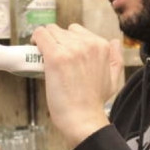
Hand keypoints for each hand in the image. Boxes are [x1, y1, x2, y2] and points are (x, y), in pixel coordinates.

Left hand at [32, 23, 123, 145]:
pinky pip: (40, 35)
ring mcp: (71, 49)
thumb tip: (114, 41)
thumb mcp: (114, 78)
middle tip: (52, 58)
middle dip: (55, 42)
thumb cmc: (94, 103)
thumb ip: (115, 57)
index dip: (66, 41)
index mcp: (102, 46)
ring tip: (43, 56)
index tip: (62, 52)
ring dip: (44, 41)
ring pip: (50, 31)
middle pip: (62, 30)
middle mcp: (88, 43)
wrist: (83, 119)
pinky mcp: (56, 56)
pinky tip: (35, 49)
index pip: (77, 30)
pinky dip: (35, 40)